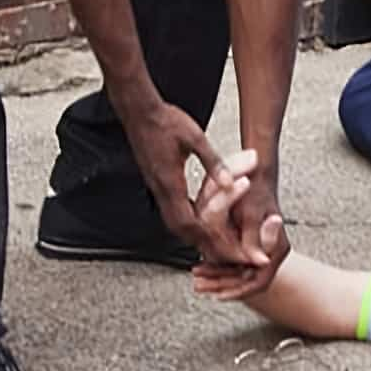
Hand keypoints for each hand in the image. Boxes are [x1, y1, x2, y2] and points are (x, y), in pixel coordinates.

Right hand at [118, 99, 248, 264]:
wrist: (139, 111)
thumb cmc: (166, 121)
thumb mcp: (195, 139)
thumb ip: (213, 163)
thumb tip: (230, 183)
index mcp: (171, 184)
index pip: (194, 224)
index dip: (214, 241)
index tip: (231, 253)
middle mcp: (162, 192)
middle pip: (184, 232)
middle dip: (207, 247)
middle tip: (227, 259)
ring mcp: (157, 189)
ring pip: (176, 224)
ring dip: (196, 237)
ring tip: (215, 247)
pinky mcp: (156, 183)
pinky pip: (173, 211)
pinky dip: (188, 223)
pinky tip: (199, 222)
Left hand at [192, 164, 289, 300]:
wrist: (256, 172)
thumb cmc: (255, 189)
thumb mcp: (252, 214)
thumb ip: (254, 238)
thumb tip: (258, 261)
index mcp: (276, 247)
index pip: (258, 280)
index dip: (237, 290)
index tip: (219, 295)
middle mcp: (270, 250)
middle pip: (246, 279)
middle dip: (221, 284)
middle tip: (200, 285)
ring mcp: (260, 248)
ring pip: (238, 272)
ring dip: (218, 276)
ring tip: (197, 278)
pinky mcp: (250, 243)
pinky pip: (235, 261)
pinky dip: (219, 265)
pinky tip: (203, 265)